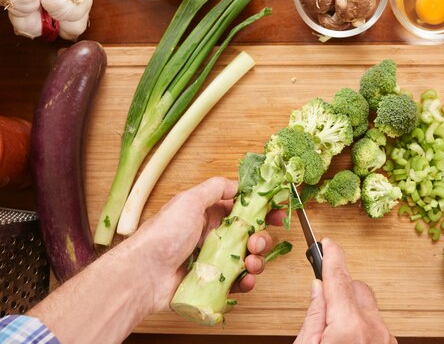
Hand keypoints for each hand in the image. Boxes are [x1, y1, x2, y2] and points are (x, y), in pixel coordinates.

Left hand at [122, 177, 283, 311]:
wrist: (144, 274)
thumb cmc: (163, 235)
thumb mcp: (189, 200)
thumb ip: (215, 188)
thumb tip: (237, 184)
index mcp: (206, 214)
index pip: (240, 208)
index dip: (260, 209)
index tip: (276, 210)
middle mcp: (211, 235)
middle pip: (247, 233)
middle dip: (260, 236)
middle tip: (258, 240)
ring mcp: (212, 260)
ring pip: (245, 257)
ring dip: (256, 258)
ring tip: (251, 260)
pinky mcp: (211, 282)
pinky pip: (236, 281)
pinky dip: (247, 280)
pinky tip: (247, 278)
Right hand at [294, 238, 396, 343]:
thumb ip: (313, 316)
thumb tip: (318, 288)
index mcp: (350, 326)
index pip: (338, 279)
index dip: (331, 257)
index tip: (328, 243)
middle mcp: (373, 329)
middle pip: (356, 288)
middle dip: (339, 291)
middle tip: (322, 309)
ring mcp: (384, 338)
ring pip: (367, 305)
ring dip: (350, 310)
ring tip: (335, 333)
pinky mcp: (389, 343)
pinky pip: (374, 322)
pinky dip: (361, 325)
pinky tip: (348, 339)